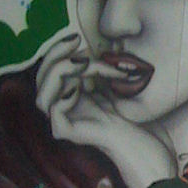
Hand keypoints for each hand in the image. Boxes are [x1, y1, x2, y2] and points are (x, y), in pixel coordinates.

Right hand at [35, 32, 174, 187]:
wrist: (146, 149)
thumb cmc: (134, 121)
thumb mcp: (114, 89)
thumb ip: (98, 72)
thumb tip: (90, 48)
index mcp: (71, 98)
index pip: (50, 71)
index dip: (58, 51)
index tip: (78, 37)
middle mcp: (62, 110)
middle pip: (42, 78)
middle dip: (56, 55)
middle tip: (77, 42)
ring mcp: (62, 123)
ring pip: (42, 93)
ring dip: (62, 71)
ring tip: (85, 64)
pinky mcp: (66, 133)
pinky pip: (52, 110)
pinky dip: (63, 94)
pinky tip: (80, 89)